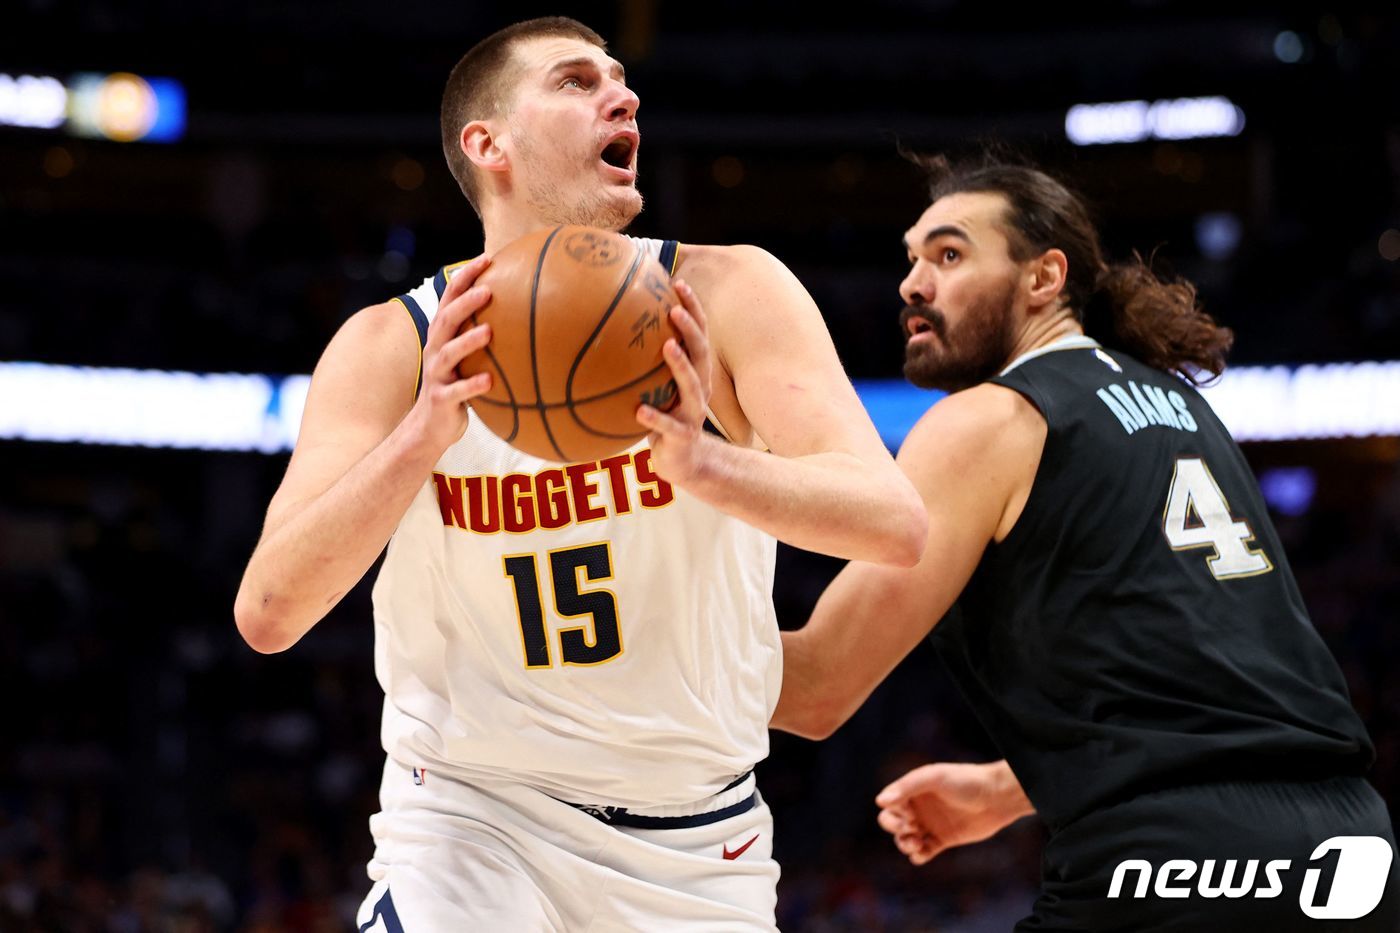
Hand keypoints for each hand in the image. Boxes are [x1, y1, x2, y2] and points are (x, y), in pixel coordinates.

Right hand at [406, 255, 494, 453]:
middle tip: (488, 290)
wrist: (430, 427)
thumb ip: (484, 336)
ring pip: (448, 354)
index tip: (487, 258)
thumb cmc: (457, 386)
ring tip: (489, 331)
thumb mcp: (467, 358)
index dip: (465, 277)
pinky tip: (490, 381)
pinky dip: (472, 386)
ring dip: (467, 341)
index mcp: (442, 336)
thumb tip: (528, 313)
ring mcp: (436, 375)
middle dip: (465, 302)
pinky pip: (457, 392)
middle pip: (446, 319)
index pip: (450, 298)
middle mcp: (435, 350)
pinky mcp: (440, 399)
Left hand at [635, 279, 713, 482]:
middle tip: (674, 309)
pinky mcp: (683, 438)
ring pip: (693, 386)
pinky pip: (669, 427)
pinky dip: (656, 419)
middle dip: (691, 328)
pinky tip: (640, 410)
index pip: (698, 333)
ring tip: (667, 347)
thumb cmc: (664, 416)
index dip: (692, 307)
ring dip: (680, 365)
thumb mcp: (655, 387)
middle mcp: (700, 388)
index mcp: (695, 371)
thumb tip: (607, 328)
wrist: (682, 462)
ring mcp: (694, 413)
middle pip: (701, 352)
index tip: (677, 282)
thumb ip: (642, 362)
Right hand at [875, 761, 1031, 865]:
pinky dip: (918, 856)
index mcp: (913, 790)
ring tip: (916, 844)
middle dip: (894, 828)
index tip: (910, 813)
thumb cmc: (964, 782)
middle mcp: (918, 807)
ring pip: (904, 839)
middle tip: (911, 828)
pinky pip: (923, 852)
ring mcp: (929, 824)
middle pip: (891, 822)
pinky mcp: (941, 840)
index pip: (889, 803)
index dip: (893, 812)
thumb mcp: (933, 778)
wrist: (996, 798)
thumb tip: (880, 801)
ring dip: (904, 844)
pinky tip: (922, 854)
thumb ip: (906, 787)